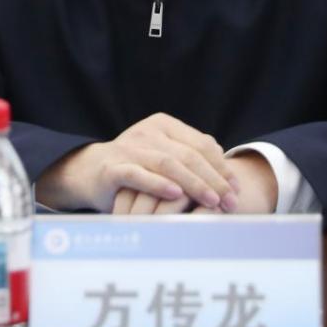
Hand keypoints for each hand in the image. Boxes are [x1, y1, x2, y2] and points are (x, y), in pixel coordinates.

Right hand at [35, 113, 238, 211]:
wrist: (89, 172)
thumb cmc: (137, 168)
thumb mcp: (164, 156)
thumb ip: (191, 157)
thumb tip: (227, 171)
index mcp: (164, 125)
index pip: (201, 143)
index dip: (221, 166)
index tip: (236, 188)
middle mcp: (147, 132)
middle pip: (188, 154)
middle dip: (213, 179)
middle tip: (230, 201)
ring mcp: (129, 148)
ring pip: (168, 164)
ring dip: (194, 184)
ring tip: (212, 201)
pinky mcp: (112, 167)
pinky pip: (137, 174)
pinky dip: (157, 184)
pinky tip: (175, 193)